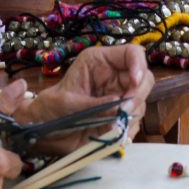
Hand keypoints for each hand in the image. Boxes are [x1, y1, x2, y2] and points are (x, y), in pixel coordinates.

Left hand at [14, 46, 154, 154]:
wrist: (44, 133)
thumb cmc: (50, 109)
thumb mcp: (67, 103)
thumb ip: (93, 105)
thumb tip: (120, 106)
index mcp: (100, 62)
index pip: (132, 53)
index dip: (139, 65)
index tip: (135, 82)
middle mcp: (114, 77)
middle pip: (144, 79)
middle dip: (137, 96)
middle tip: (124, 111)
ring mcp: (119, 98)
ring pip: (141, 103)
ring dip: (129, 117)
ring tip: (107, 127)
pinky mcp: (120, 117)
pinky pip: (134, 123)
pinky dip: (125, 130)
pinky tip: (108, 134)